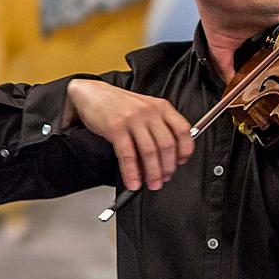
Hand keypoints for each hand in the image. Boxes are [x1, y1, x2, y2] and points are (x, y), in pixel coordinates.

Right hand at [65, 79, 194, 191]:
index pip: (183, 130)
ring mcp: (133, 119)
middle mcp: (150, 112)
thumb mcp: (146, 108)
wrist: (93, 94)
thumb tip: (169, 155)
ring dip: (152, 173)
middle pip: (167, 145)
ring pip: (149, 152)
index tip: (181, 162)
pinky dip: (131, 173)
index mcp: (162, 107)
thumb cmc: (120, 104)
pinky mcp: (116, 128)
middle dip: (168, 167)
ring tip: (152, 184)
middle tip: (165, 178)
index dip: (185, 150)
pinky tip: (133, 182)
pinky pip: (127, 155)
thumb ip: (160, 126)